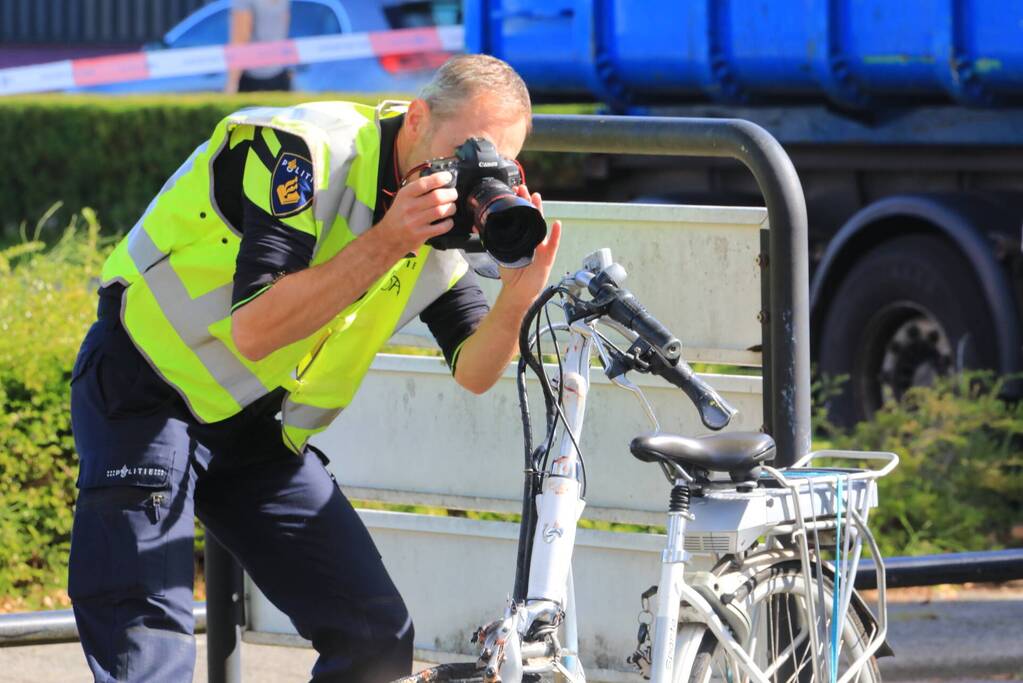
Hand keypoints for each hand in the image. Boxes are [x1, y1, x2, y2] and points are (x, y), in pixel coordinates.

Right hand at [375, 172, 457, 256]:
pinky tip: (447, 220)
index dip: (439, 178)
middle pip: (436, 197)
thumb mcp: (402, 199)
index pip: (424, 183)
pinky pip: (441, 227)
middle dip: (450, 194)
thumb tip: (439, 181)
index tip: (448, 177)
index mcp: (405, 195)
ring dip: (451, 208)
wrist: (387, 237)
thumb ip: (417, 190)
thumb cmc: (398, 216)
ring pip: (441, 211)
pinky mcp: (421, 234)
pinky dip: (449, 223)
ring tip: (452, 207)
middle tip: (453, 194)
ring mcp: (415, 222)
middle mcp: (409, 207)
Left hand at [498, 184, 561, 305]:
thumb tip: (481, 228)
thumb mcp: (501, 254)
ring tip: (537, 198)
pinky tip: (557, 224)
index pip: (521, 217)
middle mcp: (533, 239)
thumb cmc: (512, 274)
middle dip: (528, 202)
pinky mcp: (547, 257)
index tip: (515, 191)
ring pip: (541, 225)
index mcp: (522, 238)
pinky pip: (553, 244)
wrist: (517, 291)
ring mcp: (541, 247)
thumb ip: (495, 241)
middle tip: (524, 188)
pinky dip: (555, 234)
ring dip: (539, 211)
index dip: (519, 204)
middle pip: (532, 217)